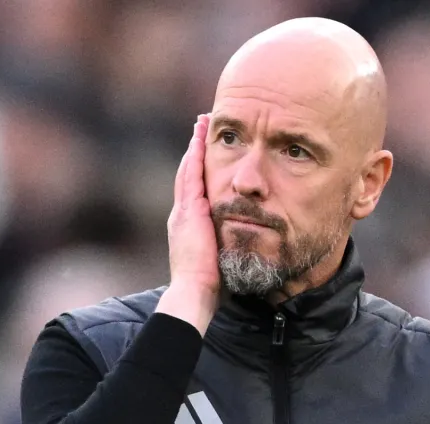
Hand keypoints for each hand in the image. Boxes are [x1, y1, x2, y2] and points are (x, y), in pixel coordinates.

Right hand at [158, 114, 218, 335]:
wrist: (195, 293)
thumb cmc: (213, 286)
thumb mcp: (221, 259)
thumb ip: (228, 246)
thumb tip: (247, 244)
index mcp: (190, 227)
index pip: (196, 191)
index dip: (200, 169)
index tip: (208, 150)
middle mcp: (183, 215)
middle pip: (190, 174)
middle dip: (196, 150)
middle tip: (202, 126)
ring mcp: (184, 211)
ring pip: (189, 169)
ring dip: (195, 145)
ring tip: (201, 124)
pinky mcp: (189, 211)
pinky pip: (192, 175)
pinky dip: (195, 155)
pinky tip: (201, 138)